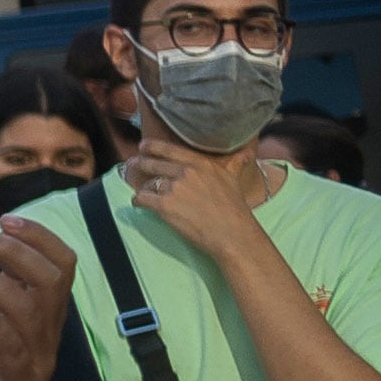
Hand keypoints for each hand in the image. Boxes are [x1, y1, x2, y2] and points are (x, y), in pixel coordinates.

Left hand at [0, 213, 76, 380]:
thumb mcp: (2, 320)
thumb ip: (5, 287)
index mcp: (48, 315)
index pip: (64, 266)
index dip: (41, 238)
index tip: (7, 219)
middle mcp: (50, 334)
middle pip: (49, 280)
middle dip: (13, 251)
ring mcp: (37, 360)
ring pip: (25, 308)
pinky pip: (8, 345)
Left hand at [120, 138, 274, 264]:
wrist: (233, 235)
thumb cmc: (236, 210)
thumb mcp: (234, 180)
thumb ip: (235, 164)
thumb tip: (246, 154)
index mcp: (201, 164)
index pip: (170, 149)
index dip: (152, 146)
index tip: (143, 146)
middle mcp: (186, 172)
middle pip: (152, 164)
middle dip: (140, 165)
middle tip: (133, 165)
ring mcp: (174, 188)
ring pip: (147, 183)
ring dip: (144, 188)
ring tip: (144, 192)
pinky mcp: (164, 205)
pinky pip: (142, 198)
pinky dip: (138, 201)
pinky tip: (138, 204)